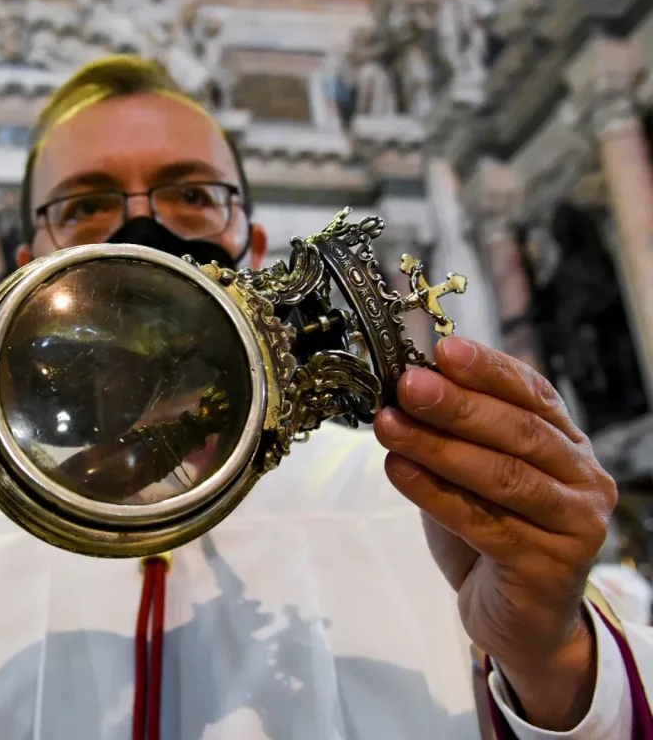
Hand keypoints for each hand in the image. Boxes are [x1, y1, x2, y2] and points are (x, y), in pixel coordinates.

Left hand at [373, 338, 615, 731]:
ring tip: (388, 425)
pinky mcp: (550, 566)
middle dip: (457, 404)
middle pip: (517, 431)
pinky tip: (397, 470)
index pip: (531, 392)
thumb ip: (454, 435)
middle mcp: (581, 478)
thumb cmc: (493, 535)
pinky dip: (434, 493)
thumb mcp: (474, 476)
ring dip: (438, 447)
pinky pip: (485, 523)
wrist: (518, 620)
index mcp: (565, 443)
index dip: (487, 369)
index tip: (442, 349)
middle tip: (407, 385)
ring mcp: (574, 524)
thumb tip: (402, 388)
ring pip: (503, 476)